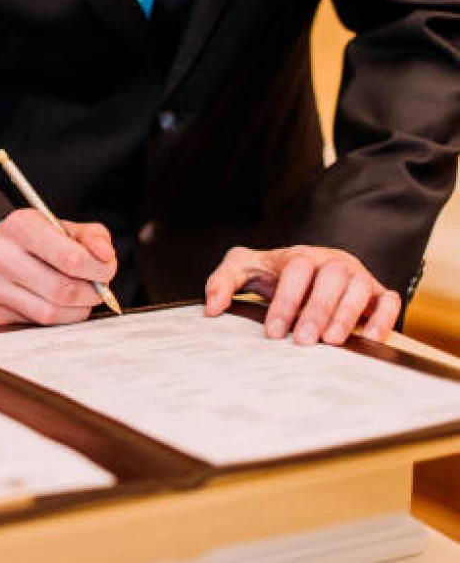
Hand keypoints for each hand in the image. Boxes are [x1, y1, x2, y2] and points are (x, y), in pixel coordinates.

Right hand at [0, 209, 116, 325]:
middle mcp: (0, 254)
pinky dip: (57, 318)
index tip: (106, 270)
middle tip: (97, 289)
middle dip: (92, 293)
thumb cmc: (30, 240)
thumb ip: (91, 236)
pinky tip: (57, 304)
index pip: (71, 258)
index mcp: (20, 226)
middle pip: (64, 289)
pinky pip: (36, 324)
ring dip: (77, 310)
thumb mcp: (60, 227)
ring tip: (80, 297)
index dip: (99, 270)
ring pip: (51, 313)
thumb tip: (106, 256)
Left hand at [205, 246, 401, 344]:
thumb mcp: (244, 269)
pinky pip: (388, 301)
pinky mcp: (376, 293)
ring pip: (359, 288)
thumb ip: (223, 281)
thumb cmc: (274, 273)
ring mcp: (356, 276)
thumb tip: (211, 308)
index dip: (285, 300)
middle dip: (316, 310)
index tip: (273, 332)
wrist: (309, 268)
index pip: (296, 271)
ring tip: (331, 342)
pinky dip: (383, 318)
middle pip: (330, 277)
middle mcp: (331, 263)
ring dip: (346, 315)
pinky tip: (368, 338)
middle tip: (302, 341)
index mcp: (300, 256)